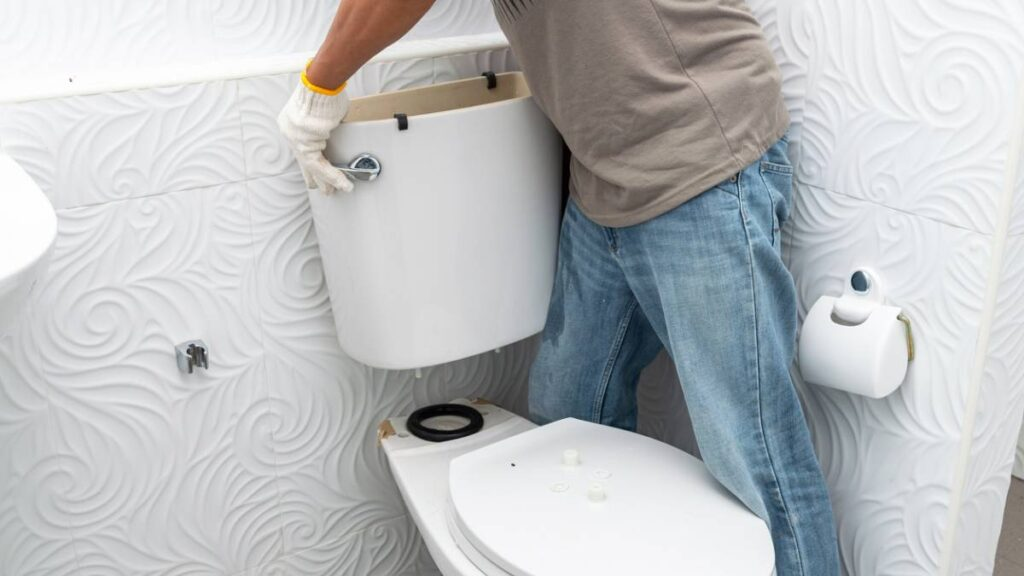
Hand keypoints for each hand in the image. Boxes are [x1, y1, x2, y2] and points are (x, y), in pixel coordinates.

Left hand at [277, 73, 353, 194]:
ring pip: (311, 166)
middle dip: (314, 176)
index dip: (311, 161)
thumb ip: (328, 122)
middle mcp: (290, 132)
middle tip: (323, 188)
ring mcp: (294, 139)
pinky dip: (332, 176)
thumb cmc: (325, 90)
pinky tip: (342, 183)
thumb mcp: (326, 109)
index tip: (318, 171)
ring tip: (334, 191)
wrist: (321, 85)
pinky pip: (318, 165)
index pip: (302, 147)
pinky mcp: (304, 145)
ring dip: (325, 180)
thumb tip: (335, 128)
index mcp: (292, 122)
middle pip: (302, 160)